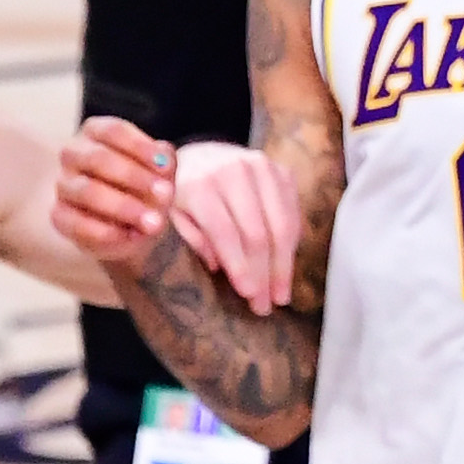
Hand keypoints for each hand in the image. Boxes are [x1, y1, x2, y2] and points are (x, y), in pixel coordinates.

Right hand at [51, 116, 181, 273]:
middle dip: (134, 177)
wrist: (131, 228)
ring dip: (123, 207)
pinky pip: (78, 224)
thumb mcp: (160, 174)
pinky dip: (107, 232)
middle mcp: (73, 154)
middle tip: (165, 195)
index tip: (165, 167)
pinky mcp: (59, 216)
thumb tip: (164, 160)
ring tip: (154, 222)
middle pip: (98, 158)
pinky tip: (130, 236)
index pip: (114, 132)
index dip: (140, 148)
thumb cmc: (143, 190)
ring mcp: (63, 185)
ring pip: (87, 191)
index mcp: (95, 132)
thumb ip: (165, 164)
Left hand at [163, 142, 302, 314]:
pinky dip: (291, 244)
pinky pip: (293, 214)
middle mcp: (234, 170)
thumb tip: (218, 265)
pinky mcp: (281, 171)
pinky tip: (285, 267)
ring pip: (281, 224)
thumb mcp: (170, 217)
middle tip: (265, 305)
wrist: (200, 158)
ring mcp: (262, 168)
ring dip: (283, 265)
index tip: (248, 294)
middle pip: (257, 232)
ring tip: (280, 295)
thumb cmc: (181, 196)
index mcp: (200, 182)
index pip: (225, 231)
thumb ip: (190, 238)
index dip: (239, 266)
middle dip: (263, 274)